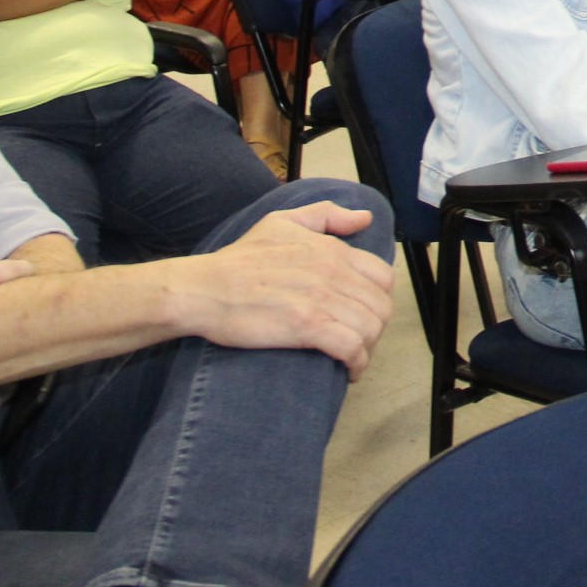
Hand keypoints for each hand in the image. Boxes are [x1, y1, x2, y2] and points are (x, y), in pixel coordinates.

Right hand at [173, 200, 395, 378]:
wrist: (205, 289)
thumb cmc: (239, 258)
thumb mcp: (282, 222)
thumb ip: (327, 215)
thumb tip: (365, 218)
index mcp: (331, 250)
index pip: (382, 277)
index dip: (379, 300)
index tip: (365, 315)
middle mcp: (332, 271)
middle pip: (380, 307)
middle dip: (375, 329)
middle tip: (358, 342)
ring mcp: (321, 299)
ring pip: (370, 328)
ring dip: (368, 349)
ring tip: (353, 358)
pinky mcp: (307, 326)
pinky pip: (351, 347)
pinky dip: (357, 362)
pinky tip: (349, 370)